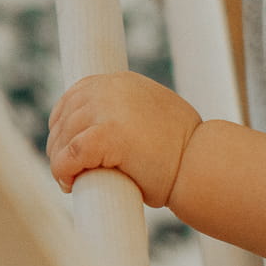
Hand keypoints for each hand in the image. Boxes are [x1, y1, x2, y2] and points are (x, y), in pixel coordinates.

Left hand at [49, 72, 202, 206]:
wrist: (205, 166)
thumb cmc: (184, 153)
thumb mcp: (154, 117)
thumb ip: (127, 114)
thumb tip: (102, 131)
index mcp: (121, 81)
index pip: (76, 95)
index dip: (64, 124)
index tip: (65, 147)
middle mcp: (111, 89)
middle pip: (65, 116)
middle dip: (59, 145)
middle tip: (67, 171)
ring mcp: (108, 109)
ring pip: (63, 138)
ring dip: (60, 162)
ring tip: (70, 181)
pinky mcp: (106, 135)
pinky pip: (69, 155)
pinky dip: (63, 171)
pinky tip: (70, 184)